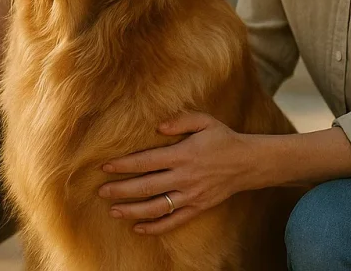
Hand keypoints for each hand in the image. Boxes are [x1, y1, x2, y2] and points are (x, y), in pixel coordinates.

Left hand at [97, 112, 255, 235]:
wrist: (249, 163)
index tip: (105, 166)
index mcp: (183, 155)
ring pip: (157, 207)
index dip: (124, 164)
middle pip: (147, 186)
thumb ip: (180, 120)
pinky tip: (139, 228)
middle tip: (101, 191)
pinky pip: (174, 221)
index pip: (147, 161)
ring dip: (133, 211)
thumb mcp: (205, 121)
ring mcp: (191, 195)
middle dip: (121, 189)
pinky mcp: (198, 208)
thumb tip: (158, 126)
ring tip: (113, 211)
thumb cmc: (223, 138)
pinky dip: (156, 227)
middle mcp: (185, 177)